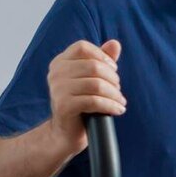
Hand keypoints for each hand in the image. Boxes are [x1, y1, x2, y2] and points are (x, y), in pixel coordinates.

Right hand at [46, 39, 125, 153]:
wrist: (65, 132)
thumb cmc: (81, 103)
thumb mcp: (91, 78)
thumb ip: (101, 60)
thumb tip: (115, 44)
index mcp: (60, 62)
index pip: (83, 47)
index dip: (102, 56)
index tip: (113, 70)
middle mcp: (56, 73)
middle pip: (93, 66)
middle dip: (112, 79)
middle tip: (118, 90)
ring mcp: (58, 90)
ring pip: (96, 85)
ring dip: (114, 94)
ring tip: (120, 101)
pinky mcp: (64, 106)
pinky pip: (94, 101)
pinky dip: (111, 105)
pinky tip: (118, 110)